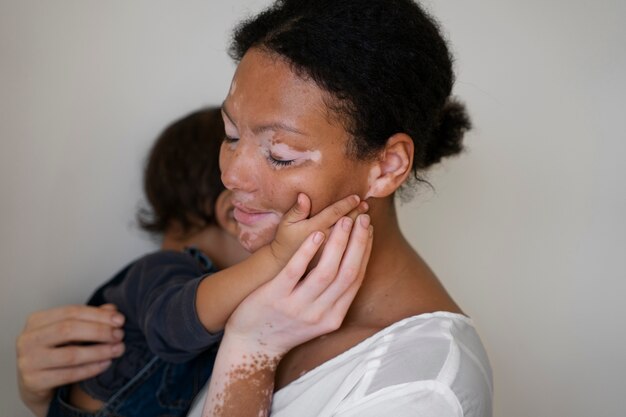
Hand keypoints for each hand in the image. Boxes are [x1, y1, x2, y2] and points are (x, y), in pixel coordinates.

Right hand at [16, 304, 124, 416]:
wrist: (35, 384)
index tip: (120, 320)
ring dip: (99, 351)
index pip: (71, 312)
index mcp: (36, 320)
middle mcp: (28, 339)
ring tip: (118, 349)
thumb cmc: (54, 352)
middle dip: (99, 331)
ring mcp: (28, 361)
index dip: (98, 315)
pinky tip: (106, 364)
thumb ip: (89, 319)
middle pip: (69, 329)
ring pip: (70, 354)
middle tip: (120, 335)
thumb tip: (112, 309)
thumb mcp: (69, 332)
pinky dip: (91, 369)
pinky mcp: (33, 381)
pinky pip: (68, 375)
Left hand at [228, 213, 372, 355]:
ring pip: (326, 272)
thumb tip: (350, 265)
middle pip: (347, 273)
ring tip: (343, 220)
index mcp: (333, 317)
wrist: (251, 346)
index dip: (365, 252)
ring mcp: (297, 307)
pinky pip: (295, 272)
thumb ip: (332, 297)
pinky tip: (316, 234)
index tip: (369, 230)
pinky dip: (308, 252)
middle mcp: (319, 314)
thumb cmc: (285, 326)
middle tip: (363, 218)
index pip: (356, 279)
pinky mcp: (275, 297)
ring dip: (337, 243)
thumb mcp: (315, 318)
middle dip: (358, 243)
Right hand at [270, 193, 367, 264]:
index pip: (335, 213)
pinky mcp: (335, 263)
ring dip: (361, 227)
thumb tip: (303, 195)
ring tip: (367, 218)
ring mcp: (331, 253)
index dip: (347, 204)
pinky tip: (366, 235)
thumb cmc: (286, 240)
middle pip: (347, 224)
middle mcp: (325, 240)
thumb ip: (296, 210)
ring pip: (352, 239)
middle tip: (365, 205)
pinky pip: (353, 252)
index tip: (356, 197)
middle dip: (357, 213)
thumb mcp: (286, 224)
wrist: (284, 266)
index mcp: (314, 228)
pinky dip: (362, 242)